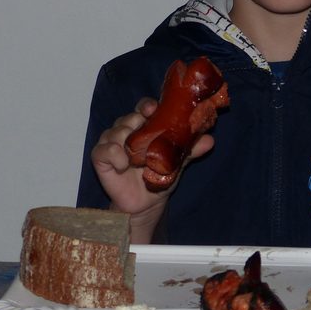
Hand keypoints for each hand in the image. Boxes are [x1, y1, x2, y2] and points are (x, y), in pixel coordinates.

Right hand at [89, 98, 215, 240]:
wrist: (146, 204)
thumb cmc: (159, 177)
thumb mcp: (177, 162)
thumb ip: (190, 150)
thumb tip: (210, 140)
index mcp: (144, 126)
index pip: (143, 108)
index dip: (146, 105)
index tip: (152, 108)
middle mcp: (126, 130)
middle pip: (128, 117)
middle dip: (135, 122)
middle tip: (143, 133)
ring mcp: (111, 143)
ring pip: (114, 131)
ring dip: (125, 139)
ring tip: (135, 157)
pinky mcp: (100, 158)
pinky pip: (103, 150)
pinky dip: (114, 155)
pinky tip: (124, 165)